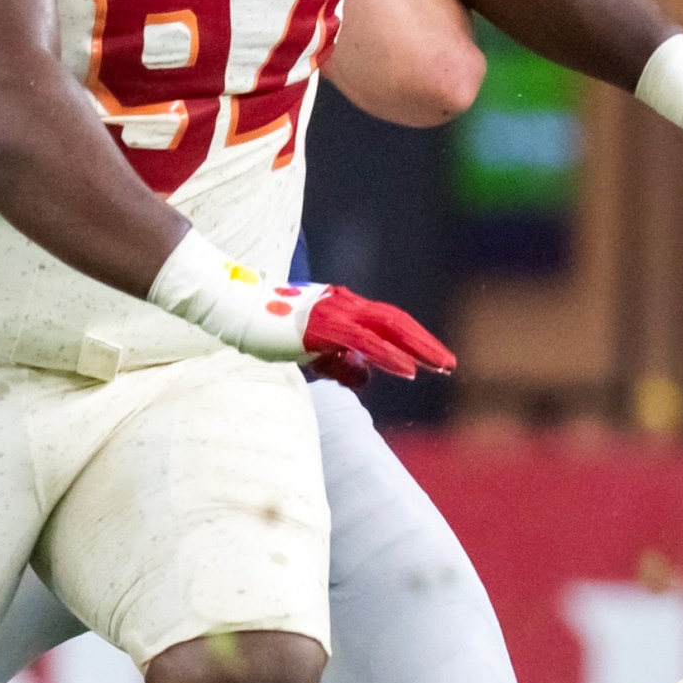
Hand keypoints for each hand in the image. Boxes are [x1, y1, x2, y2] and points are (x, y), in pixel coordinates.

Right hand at [147, 231, 454, 379]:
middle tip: (451, 365)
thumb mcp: (313, 352)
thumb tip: (366, 377)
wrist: (232, 308)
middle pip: (397, 322)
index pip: (389, 322)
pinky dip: (389, 356)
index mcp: (344, 308)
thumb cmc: (268, 327)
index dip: (414, 338)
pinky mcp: (322, 325)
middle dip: (426, 344)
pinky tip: (408, 371)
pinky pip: (364, 342)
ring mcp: (334, 312)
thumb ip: (340, 362)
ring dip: (417, 349)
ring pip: (387, 329)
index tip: (436, 359)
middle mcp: (344, 305)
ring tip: (440, 368)